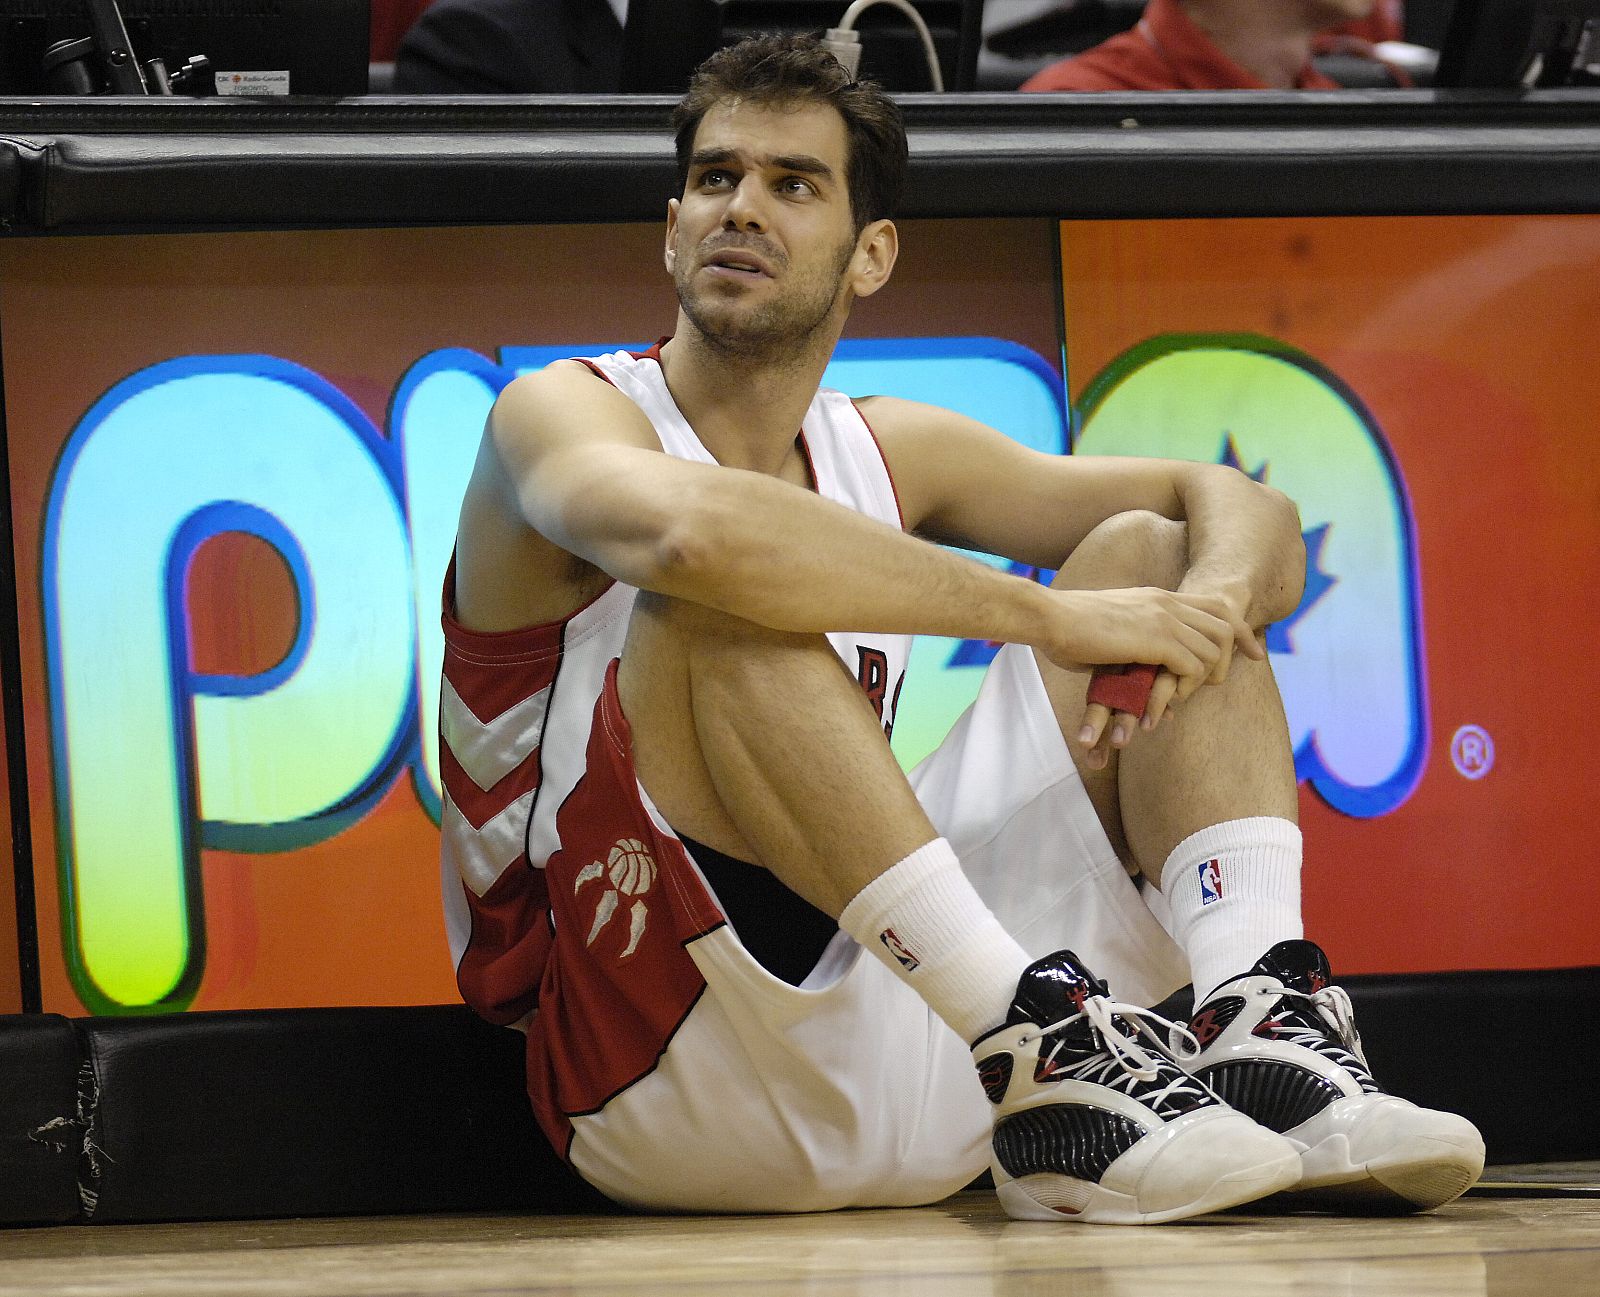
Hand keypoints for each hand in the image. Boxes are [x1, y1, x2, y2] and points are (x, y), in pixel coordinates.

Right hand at [1042, 587, 1263, 768]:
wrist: (1049, 617)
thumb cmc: (1068, 629)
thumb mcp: (1114, 636)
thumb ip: (1141, 654)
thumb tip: (1157, 686)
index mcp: (1160, 596)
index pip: (1219, 604)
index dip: (1241, 630)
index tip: (1253, 652)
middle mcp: (1168, 602)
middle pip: (1227, 625)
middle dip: (1230, 658)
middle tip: (1214, 685)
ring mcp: (1164, 619)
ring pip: (1213, 649)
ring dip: (1201, 679)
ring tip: (1179, 697)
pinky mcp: (1155, 639)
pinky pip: (1193, 666)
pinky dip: (1185, 688)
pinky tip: (1164, 699)